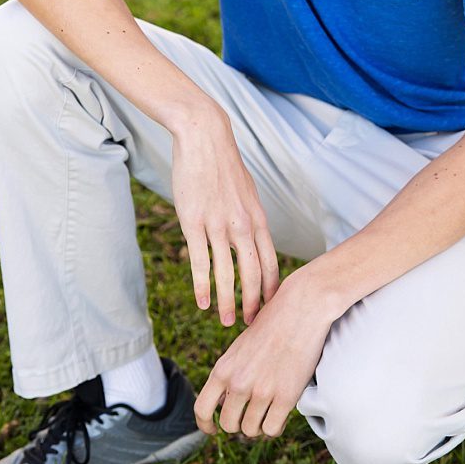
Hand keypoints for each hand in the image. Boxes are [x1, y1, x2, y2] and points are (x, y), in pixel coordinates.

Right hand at [167, 111, 279, 325]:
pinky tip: (201, 301)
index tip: (270, 310)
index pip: (271, 263)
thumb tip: (251, 236)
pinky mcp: (194, 221)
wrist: (204, 137)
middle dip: (253, 303)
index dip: (271, 290)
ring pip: (227, 273)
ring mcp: (218, 224)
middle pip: (253, 274)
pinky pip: (200, 260)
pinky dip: (202, 285)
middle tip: (251, 326)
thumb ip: (249, 217)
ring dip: (227, 301)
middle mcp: (242, 225)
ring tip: (225, 322)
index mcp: (258, 219)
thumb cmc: (223, 164)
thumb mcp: (246, 192)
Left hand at [193, 274, 333, 438]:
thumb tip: (222, 404)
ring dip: (258, 426)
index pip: (202, 409)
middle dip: (238, 424)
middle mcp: (237, 383)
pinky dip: (275, 426)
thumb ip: (228, 376)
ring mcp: (261, 391)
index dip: (205, 425)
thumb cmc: (270, 328)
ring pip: (251, 430)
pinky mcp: (286, 397)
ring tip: (267, 411)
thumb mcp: (239, 350)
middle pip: (228, 424)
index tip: (212, 430)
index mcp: (222, 369)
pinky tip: (279, 413)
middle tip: (250, 416)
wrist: (299, 310)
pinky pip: (272, 429)